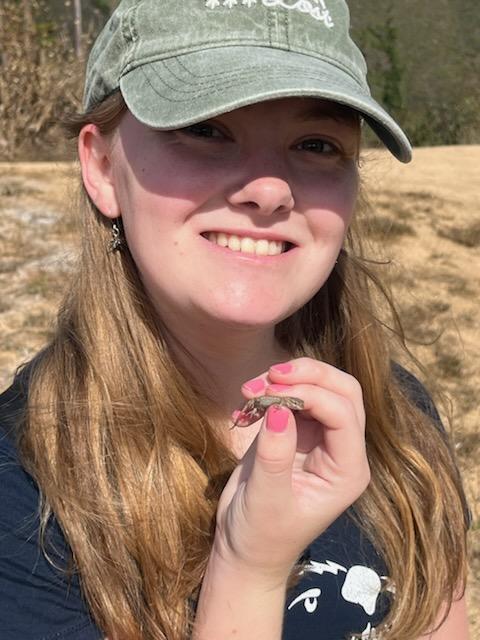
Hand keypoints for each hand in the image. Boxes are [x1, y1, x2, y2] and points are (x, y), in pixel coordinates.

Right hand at [212, 357, 369, 583]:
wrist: (244, 550)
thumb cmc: (261, 536)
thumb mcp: (266, 499)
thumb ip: (275, 455)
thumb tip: (278, 409)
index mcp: (348, 471)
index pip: (343, 415)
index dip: (312, 394)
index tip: (272, 391)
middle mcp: (342, 450)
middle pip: (342, 391)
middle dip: (308, 375)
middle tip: (269, 375)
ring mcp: (320, 438)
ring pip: (318, 388)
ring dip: (286, 380)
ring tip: (249, 389)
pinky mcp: (297, 432)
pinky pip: (292, 398)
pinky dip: (270, 392)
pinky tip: (245, 405)